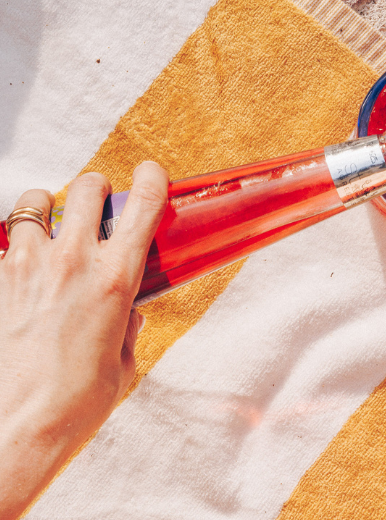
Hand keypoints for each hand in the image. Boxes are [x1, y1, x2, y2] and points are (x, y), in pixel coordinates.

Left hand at [0, 162, 167, 518]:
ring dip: (45, 210)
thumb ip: (126, 327)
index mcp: (116, 277)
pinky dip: (12, 249)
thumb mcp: (121, 361)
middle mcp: (73, 261)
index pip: (144, 201)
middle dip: (96, 189)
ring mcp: (27, 267)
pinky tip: (18, 273)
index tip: (150, 174)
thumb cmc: (75, 404)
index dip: (151, 177)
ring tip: (47, 230)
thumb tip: (124, 315)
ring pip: (33, 203)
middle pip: (88, 186)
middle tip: (97, 207)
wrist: (15, 432)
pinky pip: (1, 244)